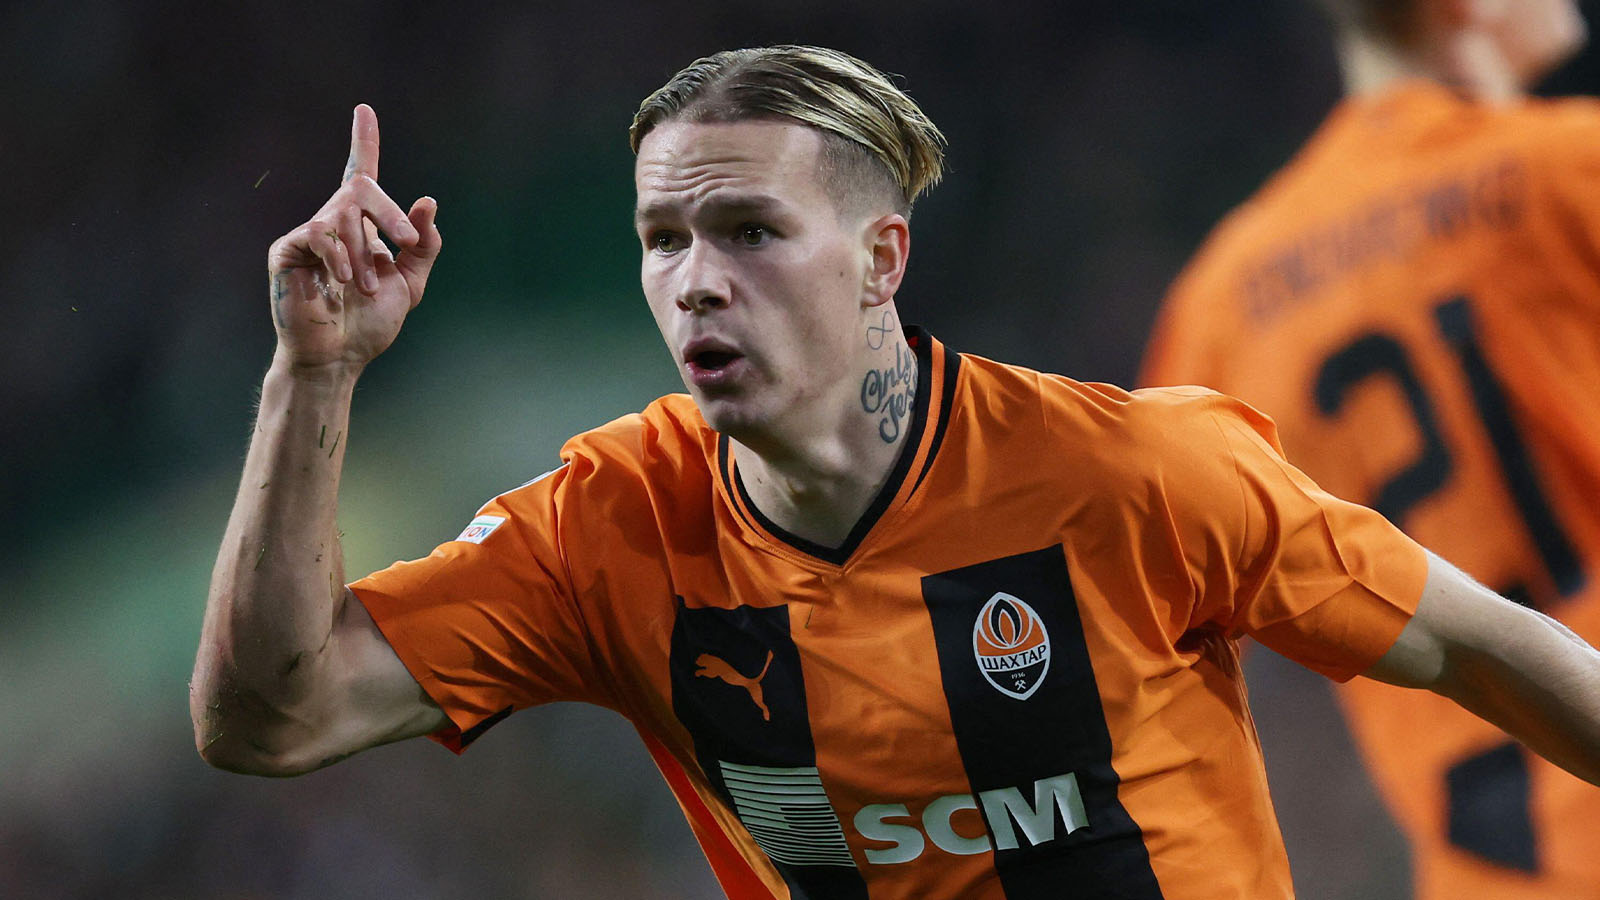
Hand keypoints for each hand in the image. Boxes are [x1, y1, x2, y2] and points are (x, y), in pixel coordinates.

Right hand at [266, 104, 441, 370]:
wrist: (339, 356)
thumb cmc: (370, 324)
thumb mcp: (410, 284)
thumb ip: (422, 245)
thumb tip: (427, 201)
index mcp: (362, 228)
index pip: (361, 175)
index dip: (364, 141)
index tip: (365, 109)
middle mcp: (333, 223)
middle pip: (362, 189)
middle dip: (390, 213)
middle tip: (404, 242)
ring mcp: (308, 234)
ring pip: (343, 216)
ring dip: (364, 254)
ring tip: (365, 289)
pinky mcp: (287, 250)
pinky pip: (317, 233)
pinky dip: (338, 255)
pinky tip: (342, 281)